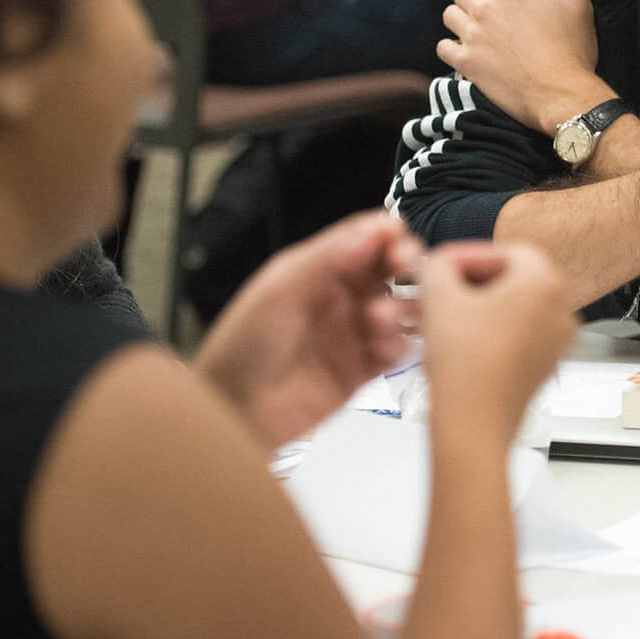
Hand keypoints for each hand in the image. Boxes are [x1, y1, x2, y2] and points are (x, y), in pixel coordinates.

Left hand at [193, 211, 421, 446]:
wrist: (233, 411)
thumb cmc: (245, 343)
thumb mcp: (280, 291)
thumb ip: (328, 258)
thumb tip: (378, 228)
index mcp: (318, 269)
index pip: (365, 238)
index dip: (387, 234)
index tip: (399, 237)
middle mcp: (341, 296)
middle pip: (389, 269)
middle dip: (405, 263)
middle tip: (406, 266)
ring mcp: (354, 333)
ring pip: (400, 307)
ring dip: (401, 306)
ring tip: (379, 318)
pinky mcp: (364, 370)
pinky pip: (396, 350)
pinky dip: (398, 344)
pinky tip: (380, 349)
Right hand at [417, 241, 578, 434]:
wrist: (474, 425)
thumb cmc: (465, 364)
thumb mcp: (439, 297)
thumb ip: (436, 265)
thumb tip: (437, 263)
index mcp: (545, 282)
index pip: (503, 251)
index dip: (464, 256)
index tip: (439, 266)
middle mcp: (562, 309)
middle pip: (510, 279)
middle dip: (469, 282)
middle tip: (438, 288)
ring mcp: (557, 341)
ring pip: (511, 309)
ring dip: (475, 307)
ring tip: (440, 315)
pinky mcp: (545, 366)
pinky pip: (516, 335)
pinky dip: (488, 331)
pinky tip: (455, 339)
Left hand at [439, 0, 603, 132]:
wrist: (564, 95)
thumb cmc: (574, 48)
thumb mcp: (576, 0)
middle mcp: (485, 8)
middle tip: (492, 14)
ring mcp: (472, 36)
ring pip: (449, 16)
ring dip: (461, 21)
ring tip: (479, 33)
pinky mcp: (466, 63)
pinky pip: (443, 47)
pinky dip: (453, 49)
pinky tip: (470, 54)